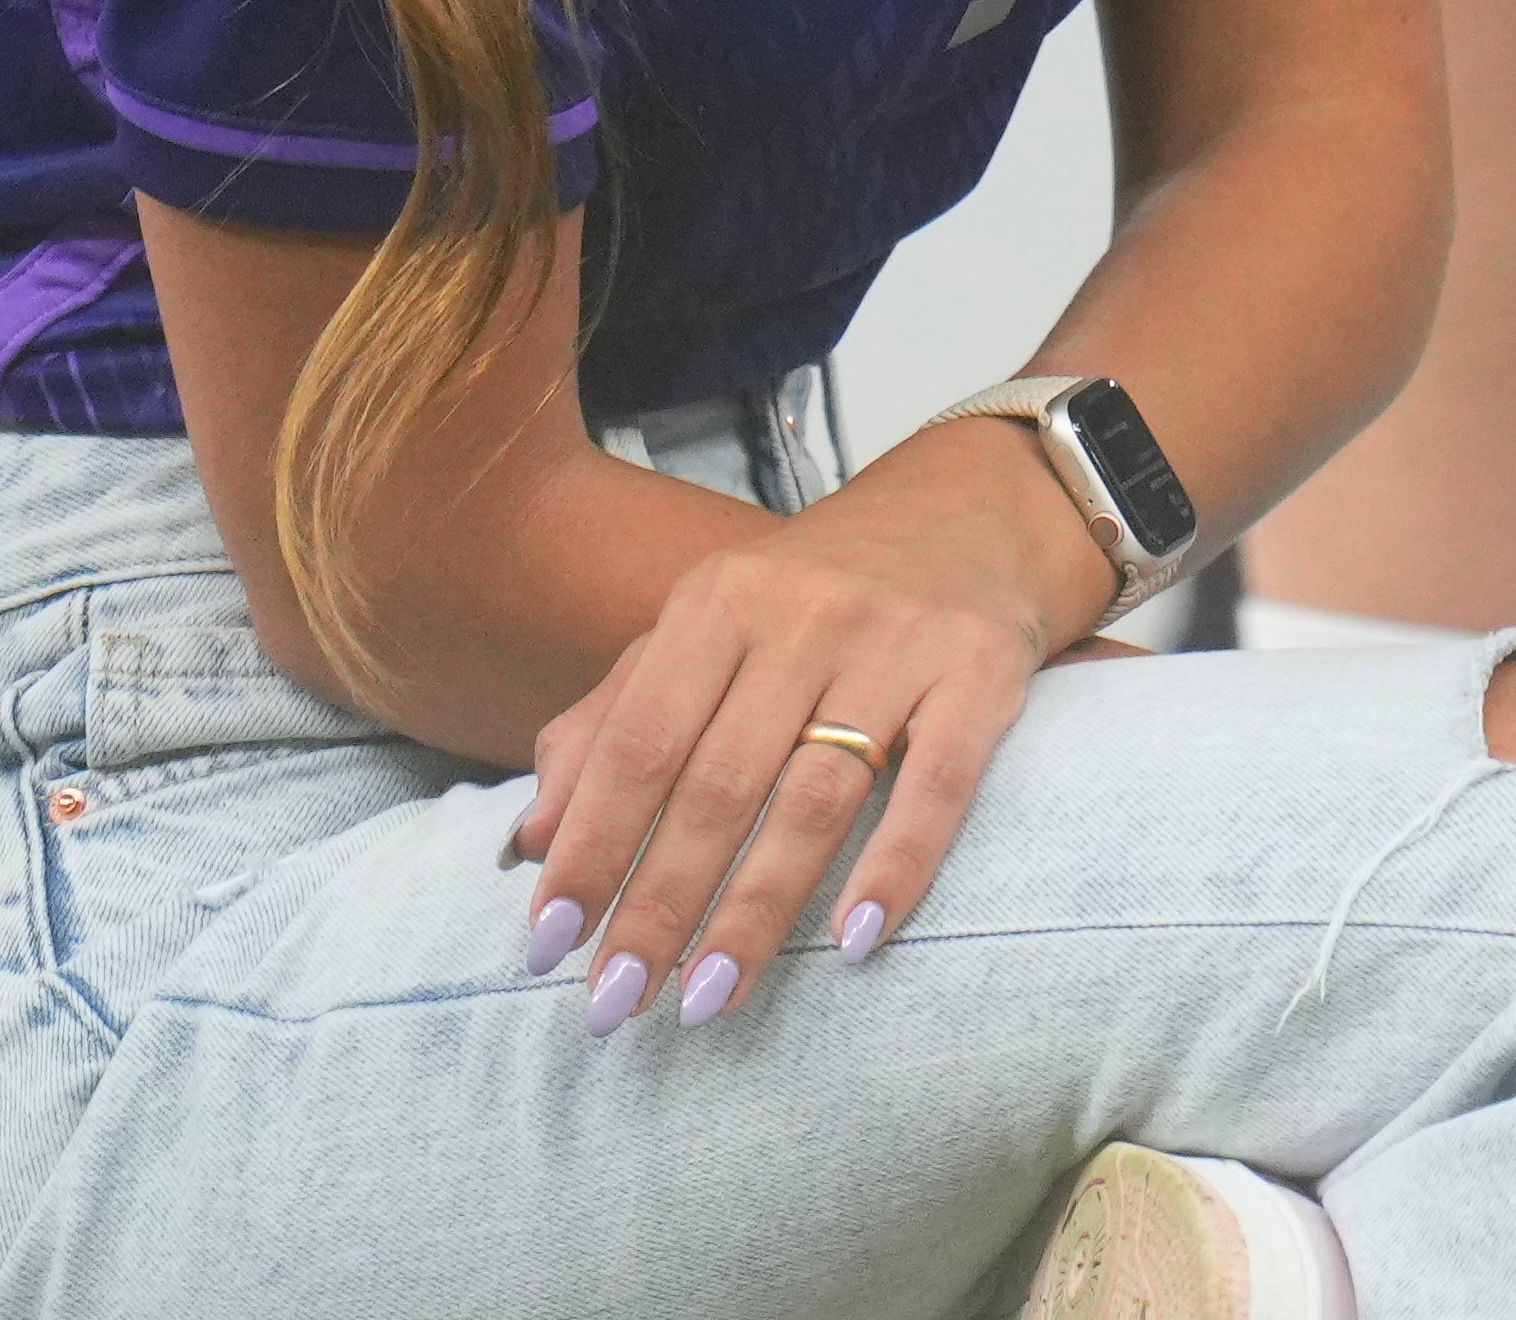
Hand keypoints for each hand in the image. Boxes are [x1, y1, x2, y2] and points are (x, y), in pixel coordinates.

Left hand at [510, 424, 1115, 1031]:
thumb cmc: (815, 595)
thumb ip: (613, 723)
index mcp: (719, 600)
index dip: (590, 848)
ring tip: (708, 997)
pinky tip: (855, 940)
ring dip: (756, 909)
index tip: (549, 945)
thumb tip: (531, 843)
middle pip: (717, 783)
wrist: (975, 514)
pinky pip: (938, 786)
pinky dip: (897, 867)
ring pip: (815, 798)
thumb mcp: (704, 630)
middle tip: (617, 1001)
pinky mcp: (983, 672)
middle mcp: (804, 615)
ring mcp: (900, 643)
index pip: (638, 743)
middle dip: (659, 903)